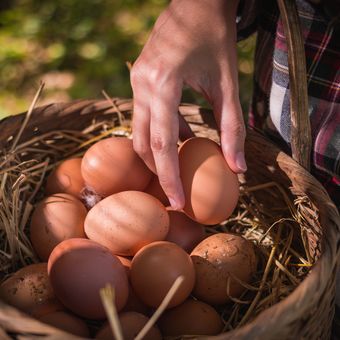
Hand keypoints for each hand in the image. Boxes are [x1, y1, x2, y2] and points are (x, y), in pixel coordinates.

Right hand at [131, 0, 245, 209]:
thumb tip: (238, 170)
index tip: (177, 203)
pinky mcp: (138, 79)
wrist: (197, 3)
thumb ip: (233, 128)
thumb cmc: (216, 38)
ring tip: (180, 167)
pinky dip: (160, 133)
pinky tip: (181, 137)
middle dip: (158, 172)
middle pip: (143, 143)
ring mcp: (135, 80)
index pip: (162, 143)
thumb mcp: (228, 84)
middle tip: (176, 193)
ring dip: (158, 153)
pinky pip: (145, 116)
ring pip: (140, 131)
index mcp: (162, 83)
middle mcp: (141, 83)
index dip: (168, 177)